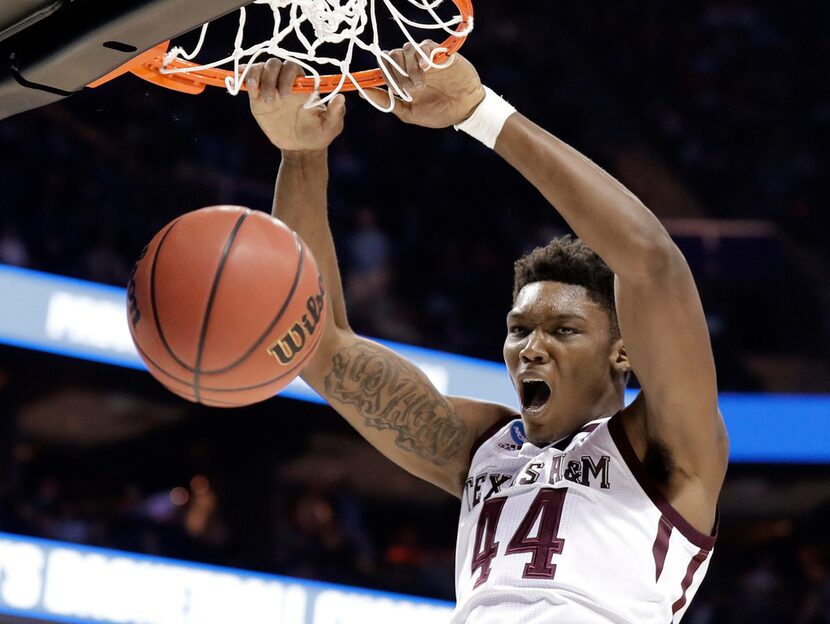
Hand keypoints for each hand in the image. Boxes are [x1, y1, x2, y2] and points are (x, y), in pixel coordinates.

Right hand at [247, 59, 345, 151]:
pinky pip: (249, 82)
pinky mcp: (257, 99)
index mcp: (303, 85)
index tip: (287, 96)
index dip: (288, 76)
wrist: (300, 147)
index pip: (293, 67)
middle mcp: (286, 82)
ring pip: (260, 69)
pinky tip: (246, 86)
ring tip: (258, 94)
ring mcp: (270, 88)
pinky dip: (245, 79)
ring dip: (256, 76)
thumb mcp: (330, 127)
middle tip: (273, 100)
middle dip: (271, 77)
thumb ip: (336, 114)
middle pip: (274, 64)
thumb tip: (341, 98)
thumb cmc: (318, 134)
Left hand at [361, 40, 484, 127]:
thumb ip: (387, 102)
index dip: (383, 75)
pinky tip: (425, 67)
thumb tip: (363, 92)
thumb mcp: (409, 113)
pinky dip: (422, 55)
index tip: (392, 89)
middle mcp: (411, 65)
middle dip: (395, 73)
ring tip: (420, 85)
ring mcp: (425, 58)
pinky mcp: (440, 53)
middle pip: (391, 55)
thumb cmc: (438, 113)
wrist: (464, 110)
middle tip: (408, 90)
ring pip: (406, 50)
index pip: (383, 66)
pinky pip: (425, 46)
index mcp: (401, 78)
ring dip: (409, 68)